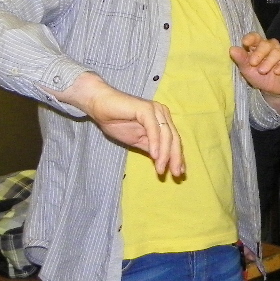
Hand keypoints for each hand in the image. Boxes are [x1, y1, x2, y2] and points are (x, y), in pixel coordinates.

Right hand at [50, 72, 183, 178]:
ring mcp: (155, 110)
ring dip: (165, 154)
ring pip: (166, 135)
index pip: (174, 140)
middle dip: (175, 158)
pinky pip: (153, 128)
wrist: (100, 106)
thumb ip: (151, 148)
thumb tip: (164, 162)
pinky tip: (154, 155)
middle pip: (174, 138)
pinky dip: (155, 142)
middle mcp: (162, 114)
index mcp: (162, 120)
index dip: (177, 157)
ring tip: (161, 169)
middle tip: (176, 174)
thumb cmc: (117, 122)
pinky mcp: (146, 108)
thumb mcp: (137, 140)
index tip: (179, 173)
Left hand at [230, 33, 279, 111]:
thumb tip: (232, 49)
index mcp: (258, 46)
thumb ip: (241, 59)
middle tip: (253, 63)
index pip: (256, 37)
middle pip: (266, 44)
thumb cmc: (258, 76)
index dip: (251, 38)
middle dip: (259, 53)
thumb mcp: (247, 70)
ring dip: (269, 61)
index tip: (245, 43)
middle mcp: (271, 47)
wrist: (272, 90)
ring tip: (262, 71)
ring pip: (277, 51)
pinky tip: (277, 72)